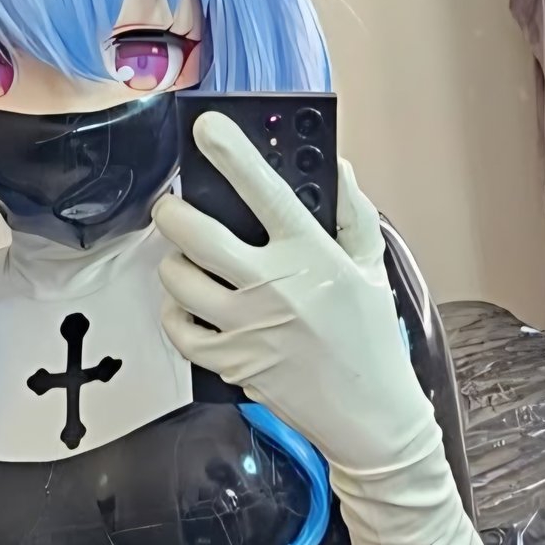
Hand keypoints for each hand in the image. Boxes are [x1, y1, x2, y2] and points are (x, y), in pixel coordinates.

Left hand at [152, 112, 433, 473]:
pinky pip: (179, 329)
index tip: (207, 127)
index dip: (231, 152)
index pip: (264, 191)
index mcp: (310, 256)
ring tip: (186, 258)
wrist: (369, 417)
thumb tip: (336, 166)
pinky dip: (175, 312)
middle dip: (173, 211)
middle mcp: (272, 288)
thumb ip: (352, 213)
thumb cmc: (371, 341)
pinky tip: (188, 304)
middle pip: (195, 234)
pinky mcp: (230, 363)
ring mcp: (246, 328)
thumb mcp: (371, 268)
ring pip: (178, 279)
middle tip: (174, 207)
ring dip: (173, 262)